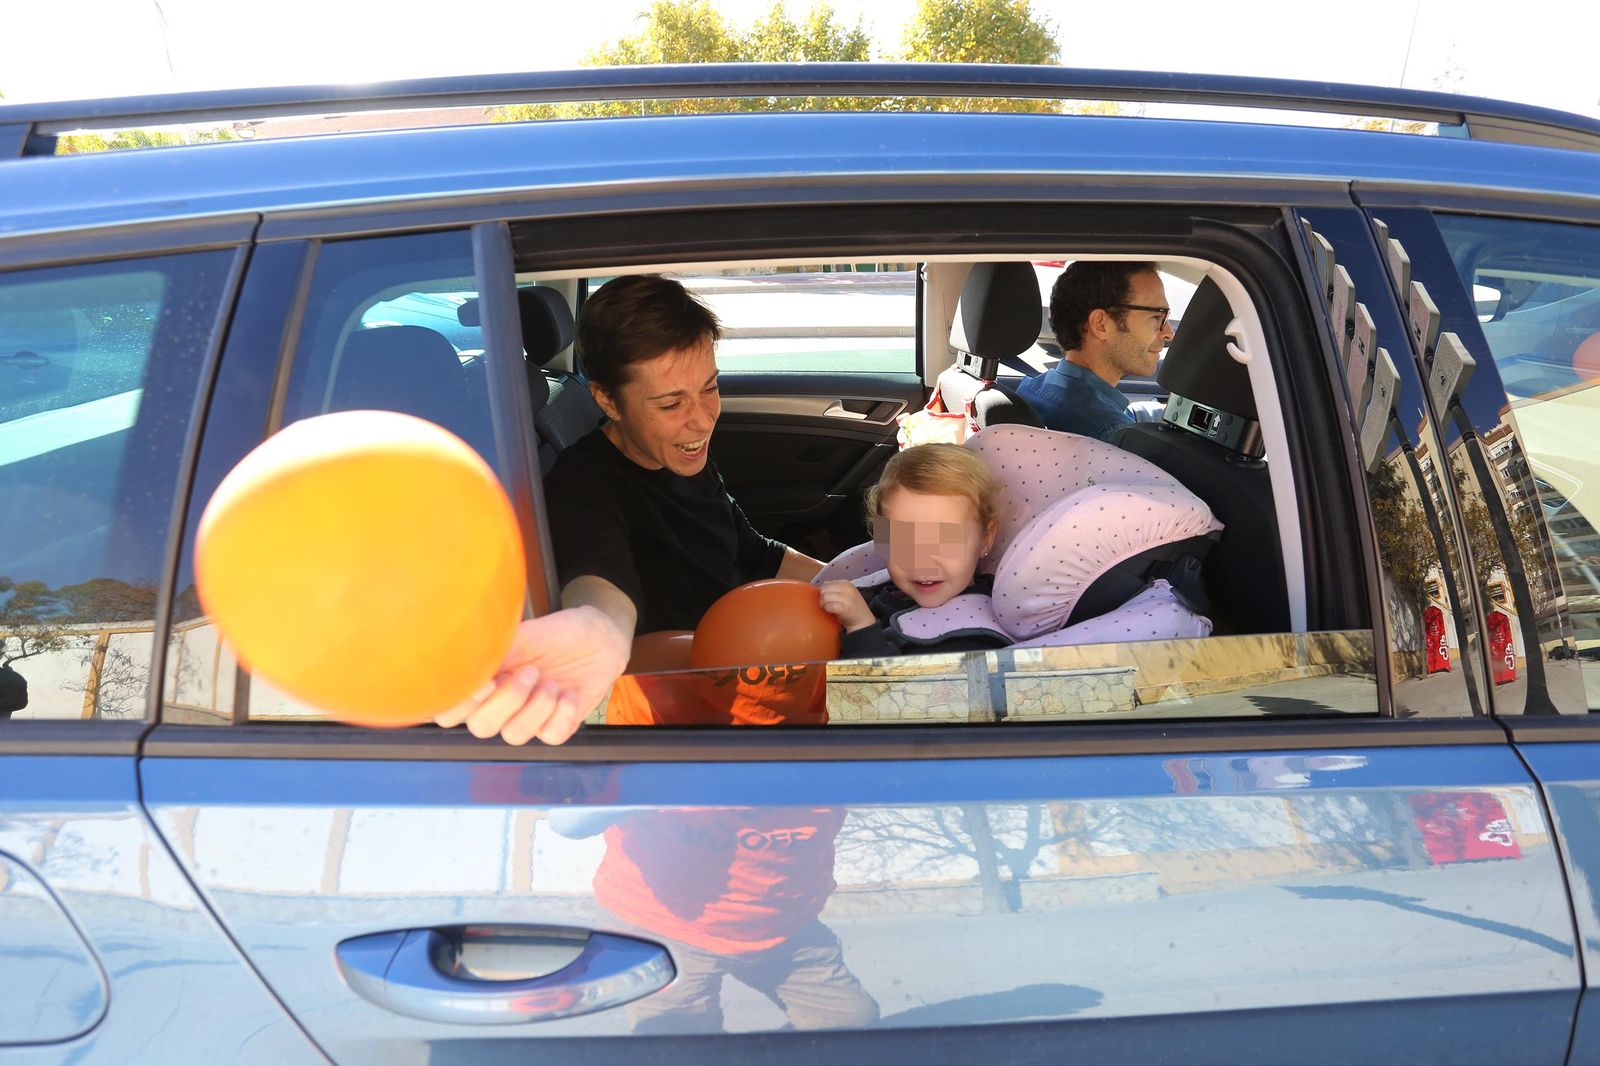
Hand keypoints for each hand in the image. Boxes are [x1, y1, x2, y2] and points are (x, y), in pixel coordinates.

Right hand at [433, 605, 629, 745]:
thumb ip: (498, 649)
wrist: (602, 639)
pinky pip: (550, 737)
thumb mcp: (530, 633)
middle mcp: (500, 703)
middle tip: (530, 673)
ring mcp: (528, 717)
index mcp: (485, 679)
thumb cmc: (561, 632)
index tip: (486, 683)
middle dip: (505, 703)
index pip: (450, 710)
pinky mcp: (555, 726)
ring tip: (553, 682)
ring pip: (514, 735)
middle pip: (480, 727)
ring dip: (537, 708)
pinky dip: (562, 715)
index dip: (461, 705)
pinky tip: (569, 693)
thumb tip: (469, 658)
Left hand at [818, 580, 874, 632]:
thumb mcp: (845, 593)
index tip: (828, 600)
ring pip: (825, 597)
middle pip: (824, 590)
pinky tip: (831, 612)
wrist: (863, 621)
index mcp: (846, 583)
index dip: (824, 592)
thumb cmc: (851, 608)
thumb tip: (820, 589)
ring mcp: (847, 598)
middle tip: (825, 606)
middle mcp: (847, 588)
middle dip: (821, 598)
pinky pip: (829, 606)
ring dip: (823, 604)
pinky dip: (827, 609)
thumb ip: (834, 589)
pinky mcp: (845, 608)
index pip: (826, 584)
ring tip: (828, 609)